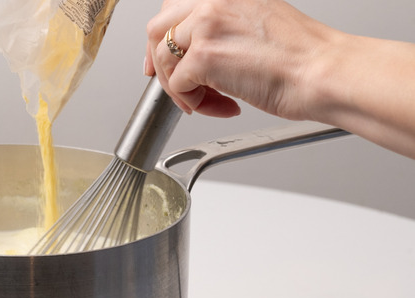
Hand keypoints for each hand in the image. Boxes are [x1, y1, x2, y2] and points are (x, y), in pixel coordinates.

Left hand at [144, 0, 332, 119]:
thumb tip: (194, 48)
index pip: (174, 7)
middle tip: (174, 84)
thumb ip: (220, 28)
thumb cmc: (301, 56)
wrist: (323, 72)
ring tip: (209, 100)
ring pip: (164, 60)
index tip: (165, 57)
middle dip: (160, 63)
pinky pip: (179, 86)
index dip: (164, 36)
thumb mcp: (254, 23)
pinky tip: (224, 105)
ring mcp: (205, 26)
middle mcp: (212, 1)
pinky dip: (195, 102)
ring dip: (181, 87)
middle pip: (157, 30)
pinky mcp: (203, 57)